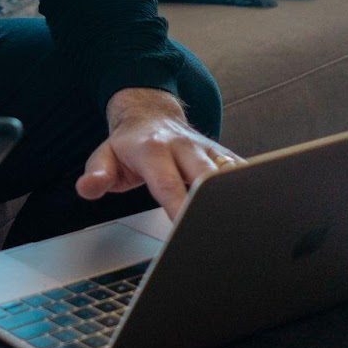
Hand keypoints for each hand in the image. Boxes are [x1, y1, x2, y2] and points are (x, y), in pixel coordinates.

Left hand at [75, 87, 243, 219]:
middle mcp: (183, 147)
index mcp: (153, 150)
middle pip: (207, 178)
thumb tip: (86, 188)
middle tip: (222, 234)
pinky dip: (253, 188)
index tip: (186, 231)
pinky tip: (261, 210)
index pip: (168, 184)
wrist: (149, 113)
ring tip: (250, 227)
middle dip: (215, 205)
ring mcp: (206, 149)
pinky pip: (243, 171)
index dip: (179, 207)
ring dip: (239, 197)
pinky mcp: (223, 154)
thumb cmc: (128, 145)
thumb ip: (96, 174)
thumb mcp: (104, 156)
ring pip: (230, 174)